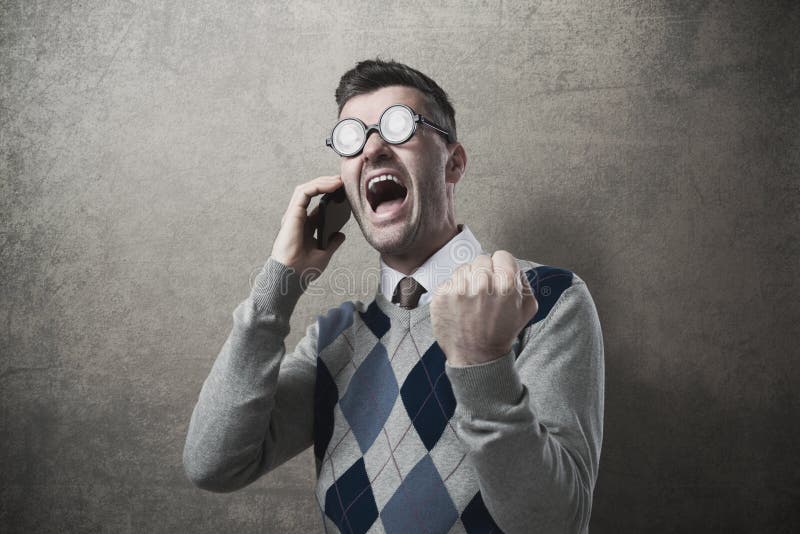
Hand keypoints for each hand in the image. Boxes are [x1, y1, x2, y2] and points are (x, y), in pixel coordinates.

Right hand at [271, 175, 345, 284]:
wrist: (292, 276)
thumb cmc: (303, 269)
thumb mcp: (324, 254)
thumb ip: (332, 243)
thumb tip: (340, 235)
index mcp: (305, 226)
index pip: (317, 204)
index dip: (330, 196)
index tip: (345, 193)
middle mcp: (298, 218)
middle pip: (311, 193)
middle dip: (327, 184)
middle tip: (343, 181)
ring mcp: (294, 215)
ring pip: (306, 188)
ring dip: (323, 181)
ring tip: (339, 180)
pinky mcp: (293, 214)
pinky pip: (304, 192)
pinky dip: (318, 186)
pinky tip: (332, 185)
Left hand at [430, 251, 537, 365]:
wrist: (477, 357)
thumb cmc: (501, 334)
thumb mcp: (526, 309)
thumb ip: (523, 282)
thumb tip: (513, 266)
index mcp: (505, 285)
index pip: (502, 255)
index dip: (501, 266)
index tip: (498, 276)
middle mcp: (481, 284)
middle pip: (482, 260)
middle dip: (484, 273)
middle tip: (484, 292)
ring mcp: (459, 289)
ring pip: (464, 268)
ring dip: (468, 280)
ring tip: (471, 300)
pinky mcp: (442, 295)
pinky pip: (449, 281)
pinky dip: (454, 291)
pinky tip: (460, 306)